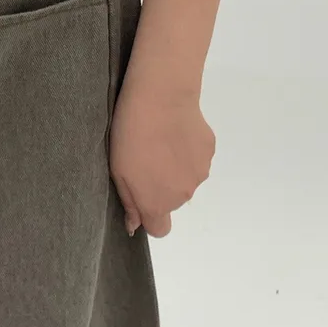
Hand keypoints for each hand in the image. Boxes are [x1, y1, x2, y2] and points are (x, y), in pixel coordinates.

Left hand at [109, 73, 215, 237]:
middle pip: (172, 200)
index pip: (160, 229)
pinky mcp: (209, 150)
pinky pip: (197, 157)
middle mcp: (183, 195)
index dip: (150, 215)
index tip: (141, 193)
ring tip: (161, 138)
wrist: (161, 97)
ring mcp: (200, 173)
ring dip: (176, 166)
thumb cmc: (131, 133)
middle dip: (161, 185)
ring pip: (186, 178)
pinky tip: (176, 128)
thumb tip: (136, 225)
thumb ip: (129, 202)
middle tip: (147, 155)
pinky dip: (188, 148)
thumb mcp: (118, 170)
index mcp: (158, 202)